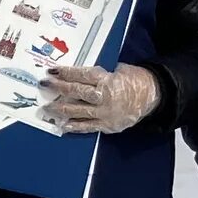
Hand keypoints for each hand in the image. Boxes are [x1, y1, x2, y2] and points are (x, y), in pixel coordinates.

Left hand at [45, 64, 161, 134]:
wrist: (153, 97)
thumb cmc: (135, 80)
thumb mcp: (120, 70)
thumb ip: (100, 74)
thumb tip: (79, 76)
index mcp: (108, 80)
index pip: (83, 75)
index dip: (67, 73)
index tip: (52, 71)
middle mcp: (105, 97)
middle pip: (78, 92)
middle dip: (59, 88)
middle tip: (44, 85)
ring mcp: (105, 113)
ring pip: (79, 111)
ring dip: (61, 109)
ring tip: (47, 107)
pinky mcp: (107, 125)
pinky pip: (88, 127)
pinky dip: (75, 126)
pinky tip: (62, 125)